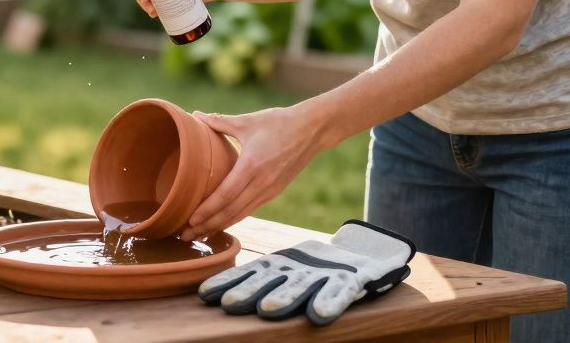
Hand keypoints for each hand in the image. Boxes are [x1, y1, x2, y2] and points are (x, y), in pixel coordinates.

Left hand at [177, 104, 324, 240]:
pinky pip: (251, 209)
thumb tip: (195, 115)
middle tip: (186, 235)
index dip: (207, 210)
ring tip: (201, 236)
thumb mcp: (247, 121)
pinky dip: (235, 218)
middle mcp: (261, 183)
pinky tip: (222, 224)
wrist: (312, 130)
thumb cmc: (278, 122)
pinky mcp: (275, 191)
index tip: (190, 220)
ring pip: (241, 214)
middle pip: (231, 212)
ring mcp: (270, 190)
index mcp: (252, 166)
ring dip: (220, 226)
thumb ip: (219, 122)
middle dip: (208, 226)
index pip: (226, 195)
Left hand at [197, 220, 415, 325]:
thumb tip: (217, 293)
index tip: (205, 294)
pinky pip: (339, 295)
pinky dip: (329, 302)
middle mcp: (298, 269)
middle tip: (229, 304)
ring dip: (284, 298)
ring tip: (268, 309)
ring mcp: (324, 275)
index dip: (228, 283)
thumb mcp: (287, 268)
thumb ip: (260, 277)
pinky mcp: (351, 283)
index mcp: (281, 263)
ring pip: (301, 288)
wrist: (364, 254)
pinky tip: (318, 315)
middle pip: (270, 282)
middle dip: (249, 292)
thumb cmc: (315, 267)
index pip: (249, 273)